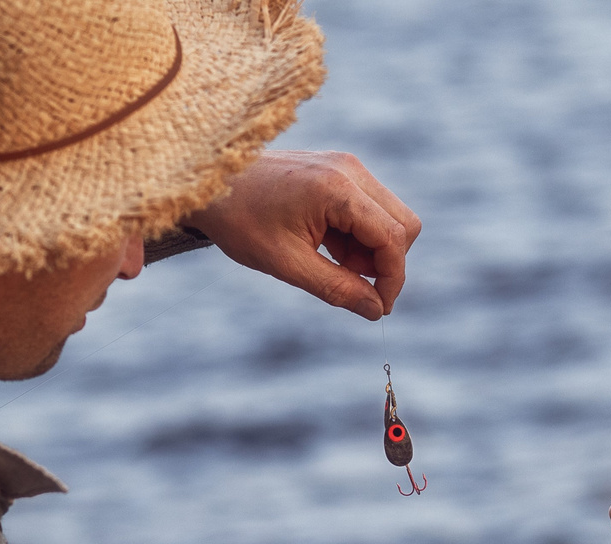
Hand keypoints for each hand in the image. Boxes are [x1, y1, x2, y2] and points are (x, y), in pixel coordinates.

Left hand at [185, 149, 422, 319]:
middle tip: (351, 285)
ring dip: (372, 251)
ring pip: (390, 217)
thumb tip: (376, 310)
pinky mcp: (338, 170)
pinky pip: (370, 208)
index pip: (393, 237)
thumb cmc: (240, 221)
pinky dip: (359, 236)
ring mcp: (345, 166)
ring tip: (332, 266)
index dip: (393, 279)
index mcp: (337, 189)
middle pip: (403, 224)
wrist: (207, 183)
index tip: (378, 308)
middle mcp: (349, 170)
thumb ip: (336, 288)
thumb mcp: (286, 264)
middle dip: (386, 263)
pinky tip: (328, 249)